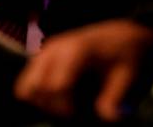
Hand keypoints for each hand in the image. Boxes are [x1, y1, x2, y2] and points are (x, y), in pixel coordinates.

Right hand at [14, 19, 152, 120]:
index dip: (62, 106)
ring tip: (63, 102)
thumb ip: (114, 97)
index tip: (75, 113)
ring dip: (41, 99)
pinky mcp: (43, 55)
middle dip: (48, 104)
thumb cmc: (124, 52)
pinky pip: (28, 79)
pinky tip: (59, 95)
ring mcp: (47, 50)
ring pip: (26, 83)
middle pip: (34, 85)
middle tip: (67, 110)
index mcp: (76, 50)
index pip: (55, 85)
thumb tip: (107, 118)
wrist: (121, 33)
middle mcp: (56, 48)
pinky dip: (38, 92)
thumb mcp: (127, 74)